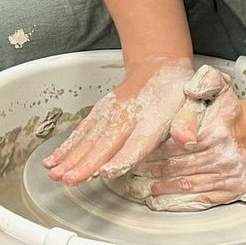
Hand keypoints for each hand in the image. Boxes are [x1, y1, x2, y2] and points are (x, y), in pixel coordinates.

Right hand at [43, 56, 198, 185]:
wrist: (158, 65)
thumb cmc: (174, 91)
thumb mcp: (192, 104)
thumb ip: (188, 123)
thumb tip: (188, 140)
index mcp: (151, 120)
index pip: (135, 143)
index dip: (120, 159)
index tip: (105, 171)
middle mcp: (127, 118)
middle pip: (104, 144)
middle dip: (85, 163)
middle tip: (70, 179)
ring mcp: (110, 114)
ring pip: (88, 138)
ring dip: (70, 157)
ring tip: (55, 173)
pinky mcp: (100, 113)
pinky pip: (81, 131)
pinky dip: (66, 146)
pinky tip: (53, 161)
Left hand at [140, 71, 245, 204]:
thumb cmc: (231, 113)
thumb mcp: (221, 87)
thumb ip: (206, 81)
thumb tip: (190, 90)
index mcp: (215, 132)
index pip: (174, 146)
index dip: (153, 152)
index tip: (137, 156)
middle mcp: (222, 156)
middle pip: (177, 167)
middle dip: (151, 172)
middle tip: (132, 174)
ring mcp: (227, 175)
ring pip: (185, 185)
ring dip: (160, 188)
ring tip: (141, 188)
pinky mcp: (230, 190)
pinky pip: (200, 199)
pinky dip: (178, 201)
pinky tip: (161, 199)